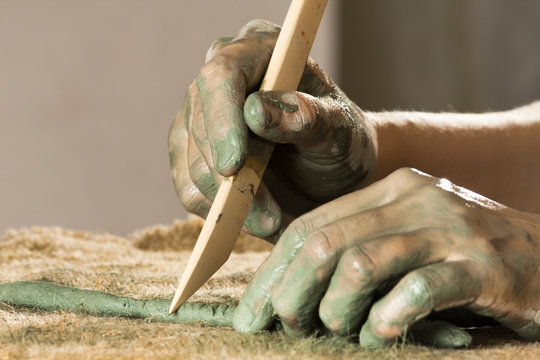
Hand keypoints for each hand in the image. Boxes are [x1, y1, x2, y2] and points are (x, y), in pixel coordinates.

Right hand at [168, 20, 375, 240]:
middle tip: (270, 215)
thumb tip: (256, 111)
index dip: (223, 120)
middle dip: (230, 176)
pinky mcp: (193, 152)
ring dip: (227, 201)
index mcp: (261, 50)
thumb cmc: (342, 144)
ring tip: (270, 220)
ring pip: (190, 161)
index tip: (234, 166)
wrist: (333, 175)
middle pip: (200, 122)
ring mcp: (202, 113)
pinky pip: (188, 186)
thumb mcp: (339, 132)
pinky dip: (216, 211)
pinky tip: (251, 218)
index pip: (223, 75)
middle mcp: (224, 76)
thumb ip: (307, 118)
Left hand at [233, 168, 539, 347]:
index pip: (310, 227)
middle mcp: (415, 200)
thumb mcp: (408, 244)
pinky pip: (419, 289)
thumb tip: (292, 294)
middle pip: (325, 244)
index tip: (250, 314)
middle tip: (285, 329)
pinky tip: (381, 335)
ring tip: (337, 331)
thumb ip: (359, 254)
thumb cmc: (466, 259)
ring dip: (335, 309)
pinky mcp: (484, 266)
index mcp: (389, 192)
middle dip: (290, 294)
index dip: (272, 273)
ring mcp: (450, 229)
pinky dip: (388, 318)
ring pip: (362, 264)